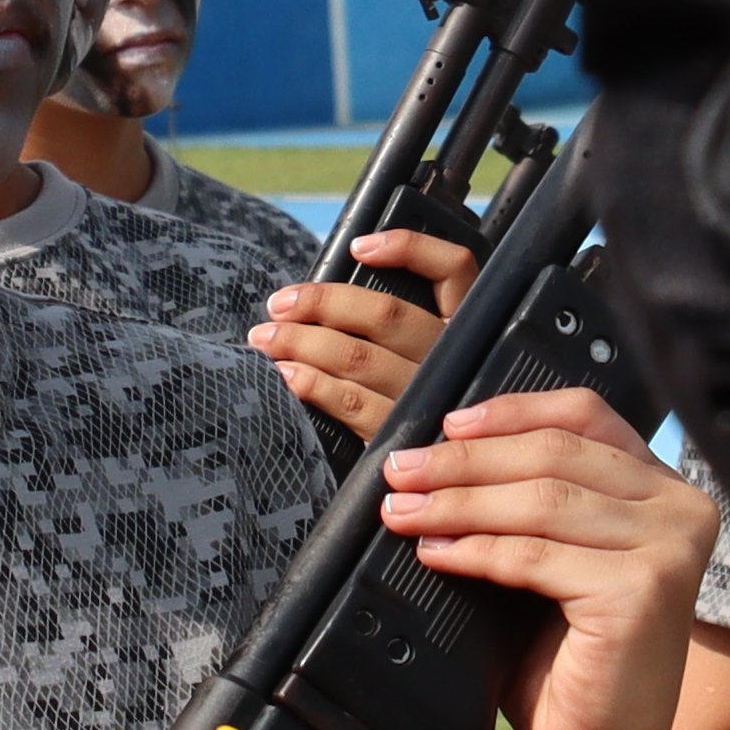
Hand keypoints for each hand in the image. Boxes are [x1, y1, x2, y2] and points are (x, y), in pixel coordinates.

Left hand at [248, 229, 475, 439]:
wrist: (444, 481)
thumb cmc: (420, 406)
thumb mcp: (428, 357)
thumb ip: (400, 327)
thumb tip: (323, 301)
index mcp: (464, 329)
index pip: (453, 269)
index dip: (409, 249)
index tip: (359, 248)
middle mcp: (453, 360)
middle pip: (385, 314)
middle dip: (321, 304)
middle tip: (278, 305)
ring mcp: (433, 400)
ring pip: (359, 357)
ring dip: (302, 343)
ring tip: (265, 340)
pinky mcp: (406, 436)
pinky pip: (352, 404)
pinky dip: (313, 385)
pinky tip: (287, 377)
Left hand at [379, 385, 716, 729]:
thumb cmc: (567, 660)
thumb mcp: (554, 554)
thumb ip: (534, 496)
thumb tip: (449, 442)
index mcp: (666, 489)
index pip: (586, 414)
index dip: (511, 411)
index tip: (446, 424)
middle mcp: (684, 509)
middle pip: (555, 454)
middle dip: (465, 461)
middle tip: (399, 471)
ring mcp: (671, 549)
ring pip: (541, 500)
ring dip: (458, 502)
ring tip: (401, 511)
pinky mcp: (644, 591)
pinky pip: (536, 554)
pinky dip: (476, 549)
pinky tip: (434, 552)